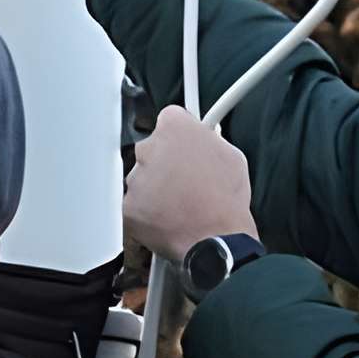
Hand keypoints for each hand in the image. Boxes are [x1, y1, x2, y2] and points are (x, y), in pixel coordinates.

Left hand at [122, 109, 258, 261]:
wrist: (217, 237)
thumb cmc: (226, 199)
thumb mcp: (231, 155)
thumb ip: (209, 140)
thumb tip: (204, 139)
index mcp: (174, 127)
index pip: (169, 120)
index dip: (179, 136)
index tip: (184, 147)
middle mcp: (149, 147)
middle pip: (151, 149)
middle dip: (163, 162)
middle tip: (183, 180)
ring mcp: (135, 177)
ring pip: (141, 178)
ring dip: (154, 188)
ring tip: (179, 204)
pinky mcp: (127, 206)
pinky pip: (133, 205)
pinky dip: (146, 212)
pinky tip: (167, 218)